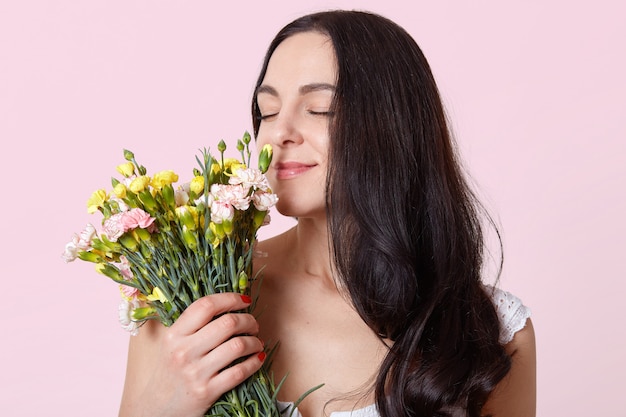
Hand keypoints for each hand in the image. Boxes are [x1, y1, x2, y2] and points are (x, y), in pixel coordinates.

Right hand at [119, 293, 264, 416]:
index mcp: (174, 334)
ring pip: (237, 346)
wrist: (157, 408)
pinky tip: (258, 358)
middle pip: (227, 323)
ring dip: (255, 342)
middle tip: (254, 324)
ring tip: (257, 342)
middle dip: (248, 321)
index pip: (206, 306)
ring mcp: (195, 372)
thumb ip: (193, 325)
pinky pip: (240, 371)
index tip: (244, 301)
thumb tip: (228, 305)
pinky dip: (255, 362)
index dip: (230, 299)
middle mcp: (184, 351)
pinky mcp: (207, 391)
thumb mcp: (172, 343)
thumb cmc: (170, 370)